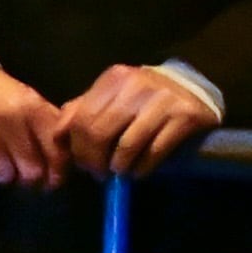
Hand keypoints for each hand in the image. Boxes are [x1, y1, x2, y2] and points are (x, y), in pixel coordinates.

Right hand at [0, 60, 65, 187]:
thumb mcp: (25, 97)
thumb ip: (44, 123)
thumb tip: (61, 156)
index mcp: (32, 106)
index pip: (54, 146)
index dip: (58, 168)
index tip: (54, 178)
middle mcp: (11, 121)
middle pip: (31, 171)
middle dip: (31, 177)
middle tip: (26, 174)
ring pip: (5, 176)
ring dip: (5, 175)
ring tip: (2, 163)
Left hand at [57, 64, 218, 182]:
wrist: (194, 91)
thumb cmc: (144, 99)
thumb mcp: (112, 97)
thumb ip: (83, 111)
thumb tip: (57, 134)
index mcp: (115, 78)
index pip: (80, 120)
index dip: (77, 150)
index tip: (84, 164)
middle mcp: (137, 84)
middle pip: (98, 134)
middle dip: (94, 162)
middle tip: (100, 173)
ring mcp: (162, 99)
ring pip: (125, 147)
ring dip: (119, 168)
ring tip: (122, 170)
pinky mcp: (184, 116)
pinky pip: (153, 153)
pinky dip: (142, 169)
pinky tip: (140, 170)